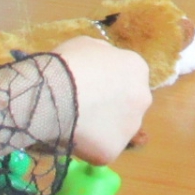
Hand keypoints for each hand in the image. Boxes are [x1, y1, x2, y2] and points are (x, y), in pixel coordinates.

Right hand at [53, 36, 152, 164]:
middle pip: (127, 105)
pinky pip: (100, 150)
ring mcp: (130, 127)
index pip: (127, 79)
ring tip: (74, 124)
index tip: (89, 87)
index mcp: (137, 69)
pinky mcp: (113, 150)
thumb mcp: (87, 45)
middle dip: (110, 108)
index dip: (107, 84)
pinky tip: (70, 137)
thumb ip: (103, 55)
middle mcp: (143, 98)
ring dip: (101, 129)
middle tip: (83, 108)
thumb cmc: (68, 64)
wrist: (52, 95)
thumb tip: (103, 63)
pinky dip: (87, 147)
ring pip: (116, 130)